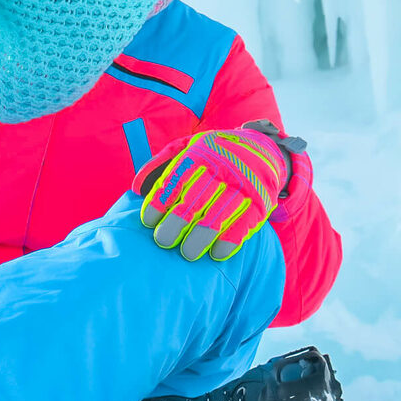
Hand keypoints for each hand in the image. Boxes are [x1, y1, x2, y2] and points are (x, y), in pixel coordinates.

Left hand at [133, 125, 292, 260]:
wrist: (264, 149)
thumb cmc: (216, 153)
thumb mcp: (189, 146)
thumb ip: (162, 163)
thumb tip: (137, 187)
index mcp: (201, 153)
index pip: (176, 180)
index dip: (160, 202)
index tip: (148, 222)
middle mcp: (222, 168)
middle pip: (195, 200)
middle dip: (176, 223)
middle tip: (162, 241)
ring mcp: (243, 185)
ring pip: (218, 215)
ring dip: (200, 237)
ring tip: (187, 253)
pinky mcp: (261, 202)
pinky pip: (243, 224)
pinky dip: (229, 241)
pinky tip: (216, 253)